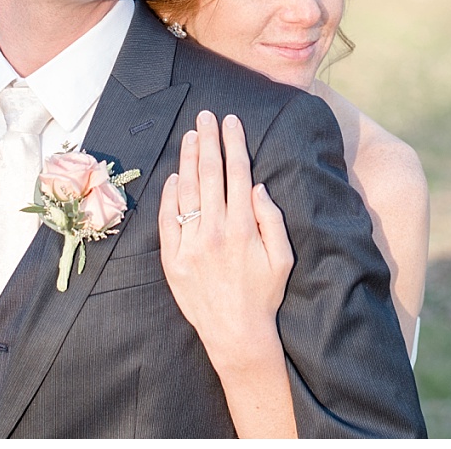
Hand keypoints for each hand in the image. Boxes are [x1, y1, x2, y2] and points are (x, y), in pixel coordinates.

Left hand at [158, 111, 293, 361]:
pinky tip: (174, 176)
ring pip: (187, 191)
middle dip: (209, 140)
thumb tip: (256, 186)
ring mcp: (190, 244)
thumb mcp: (283, 257)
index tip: (231, 121)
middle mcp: (215, 231)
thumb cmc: (263, 294)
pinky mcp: (172, 259)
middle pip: (210, 174)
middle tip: (206, 116)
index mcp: (243, 228)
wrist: (236, 333)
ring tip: (190, 136)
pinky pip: (167, 219)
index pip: (237, 173)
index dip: (233, 143)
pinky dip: (169, 195)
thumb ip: (271, 219)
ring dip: (188, 159)